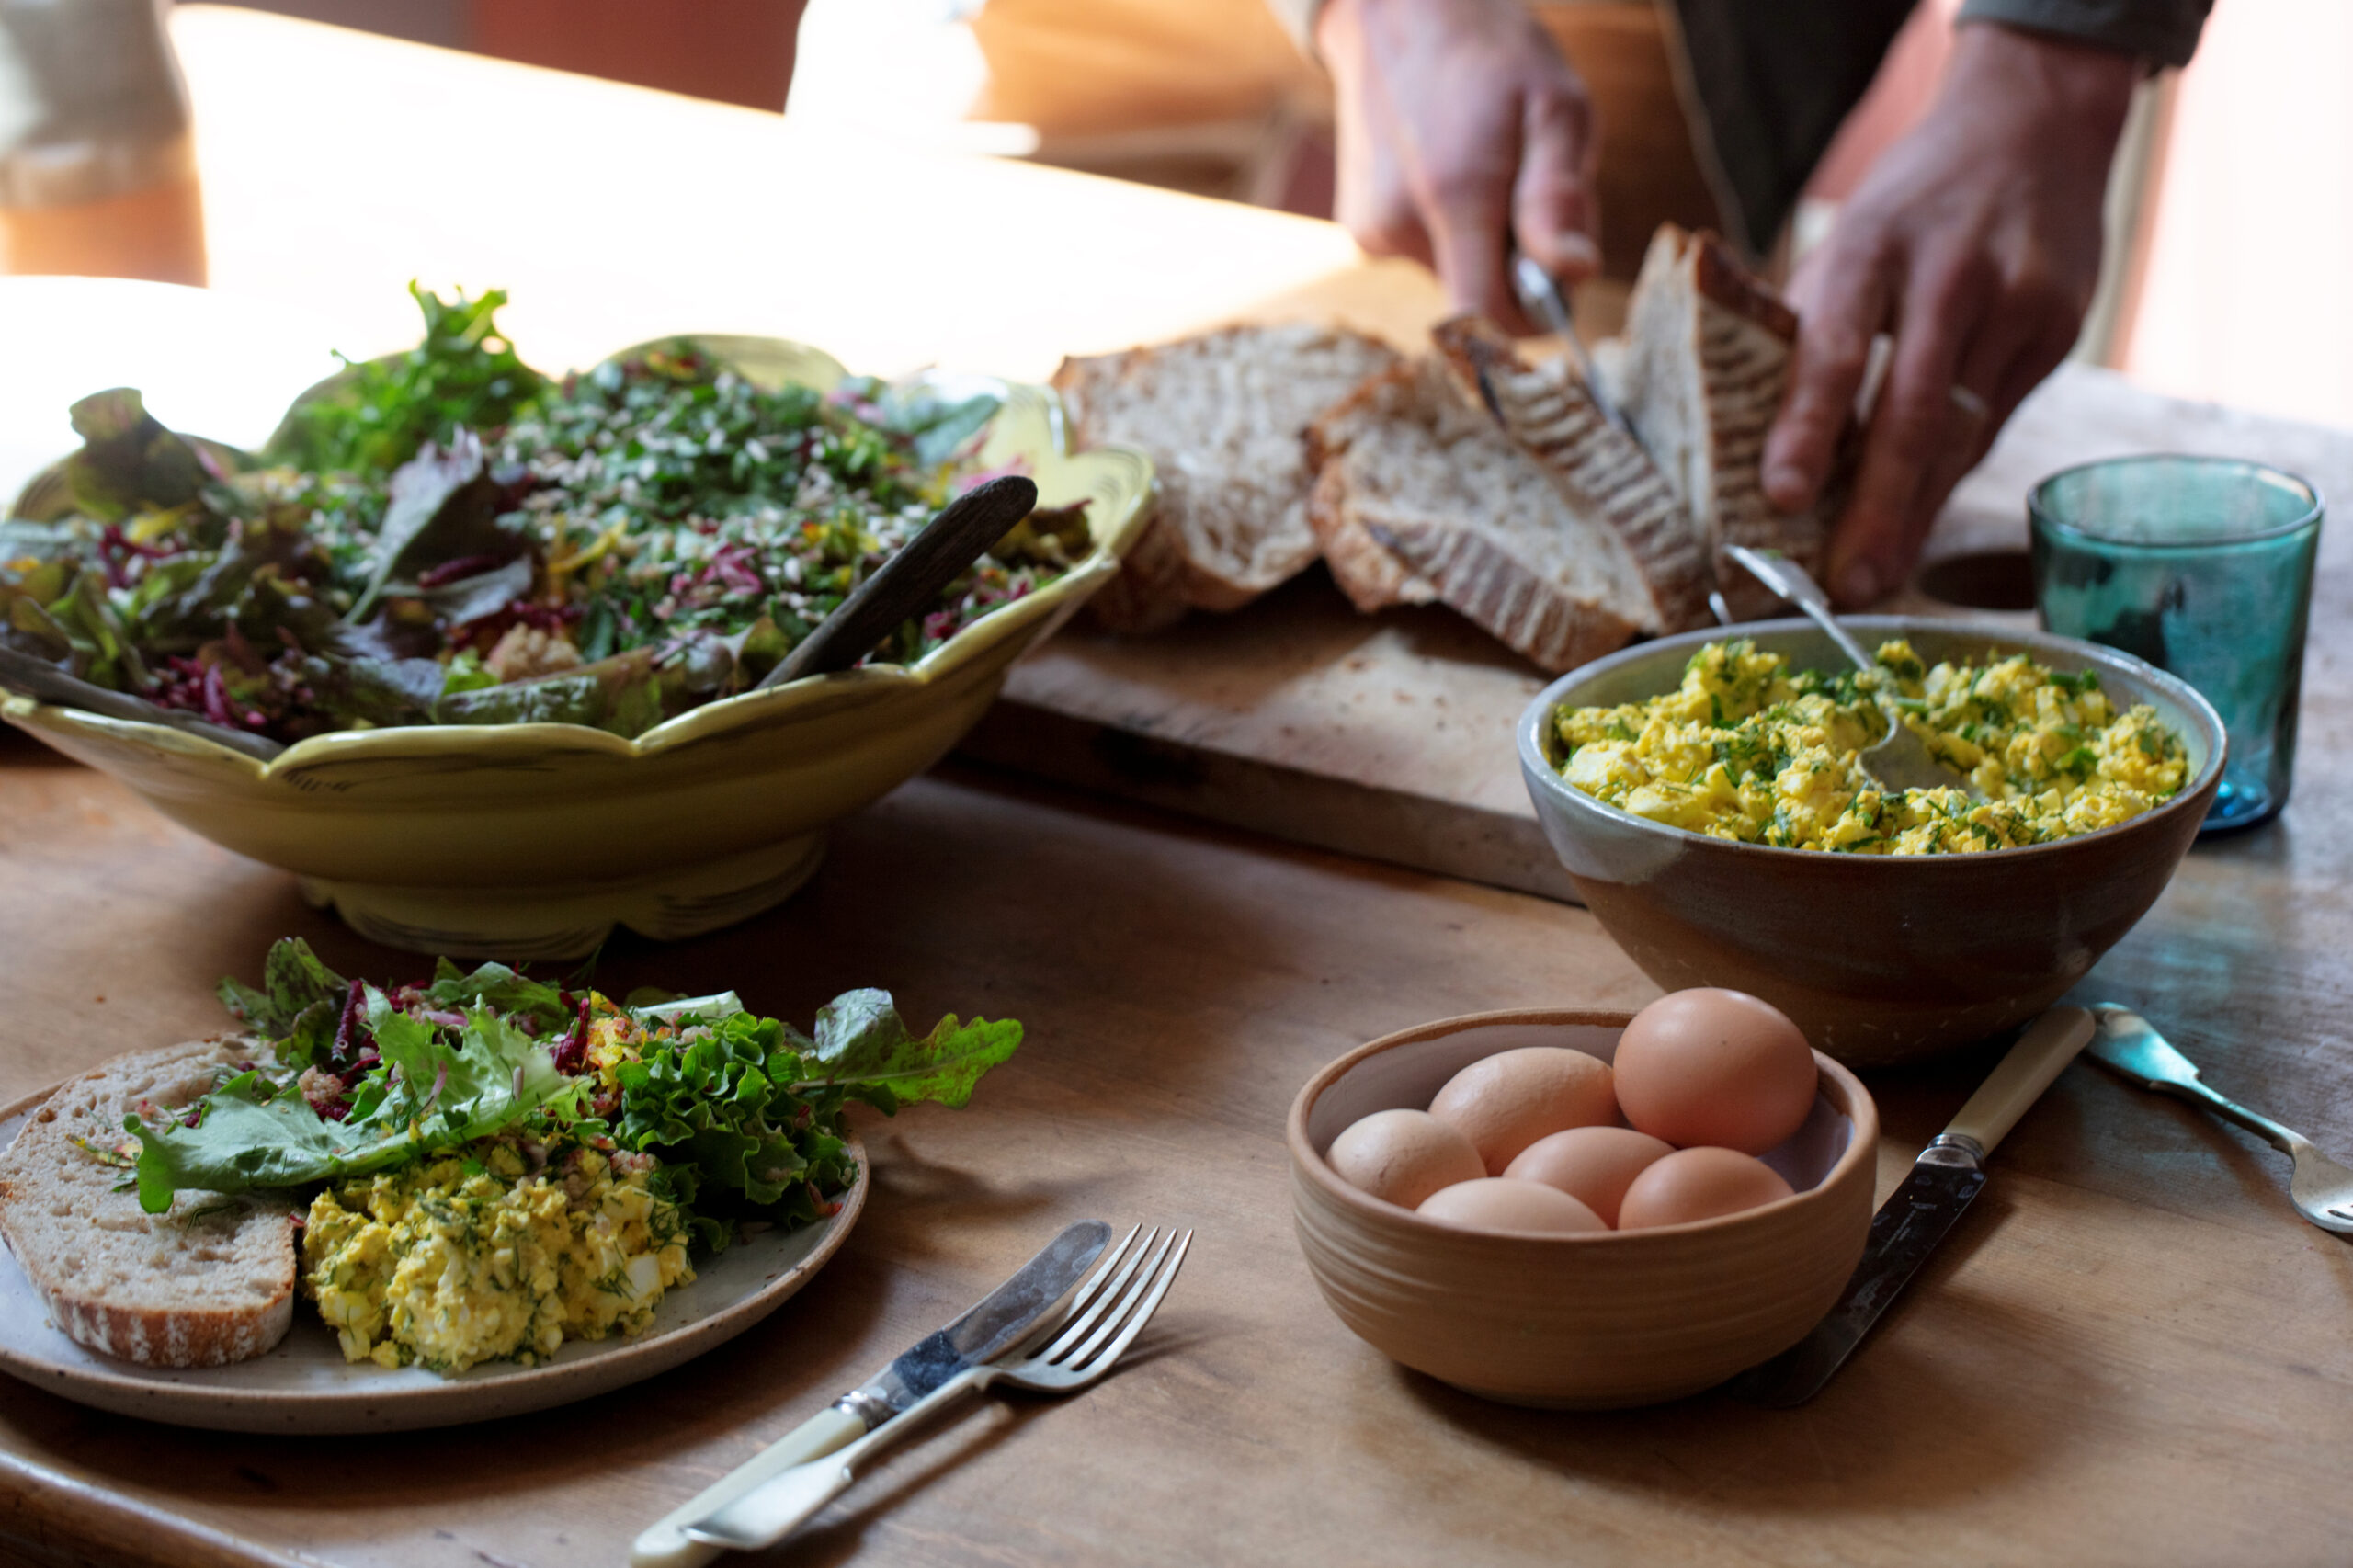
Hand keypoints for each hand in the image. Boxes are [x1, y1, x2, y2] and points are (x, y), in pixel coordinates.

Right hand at [1315, 0, 1600, 331]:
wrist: (1399, 12)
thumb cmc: (1492, 53)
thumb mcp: (1554, 108)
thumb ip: (1559, 197)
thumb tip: (1575, 275)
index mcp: (1453, 196)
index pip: (1486, 318)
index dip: (1532, 322)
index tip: (1559, 288)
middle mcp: (1399, 224)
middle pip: (1479, 296)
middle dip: (1519, 265)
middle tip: (1531, 190)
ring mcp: (1373, 229)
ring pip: (1456, 274)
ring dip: (1488, 242)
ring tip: (1491, 169)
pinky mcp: (1362, 228)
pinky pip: (1428, 254)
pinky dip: (1454, 230)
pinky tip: (1454, 171)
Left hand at [1761, 23, 2139, 606]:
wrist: (2033, 126)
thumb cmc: (1911, 203)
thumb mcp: (1847, 238)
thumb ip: (1809, 326)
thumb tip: (1757, 438)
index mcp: (1874, 247)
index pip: (1837, 348)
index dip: (1807, 426)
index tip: (1780, 496)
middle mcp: (1953, 277)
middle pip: (1913, 413)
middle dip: (1875, 510)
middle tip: (1842, 583)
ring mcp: (2019, 305)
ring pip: (1963, 434)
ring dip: (1916, 516)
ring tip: (1876, 577)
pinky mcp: (2062, 330)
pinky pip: (1996, 424)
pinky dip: (1952, 479)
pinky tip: (1919, 525)